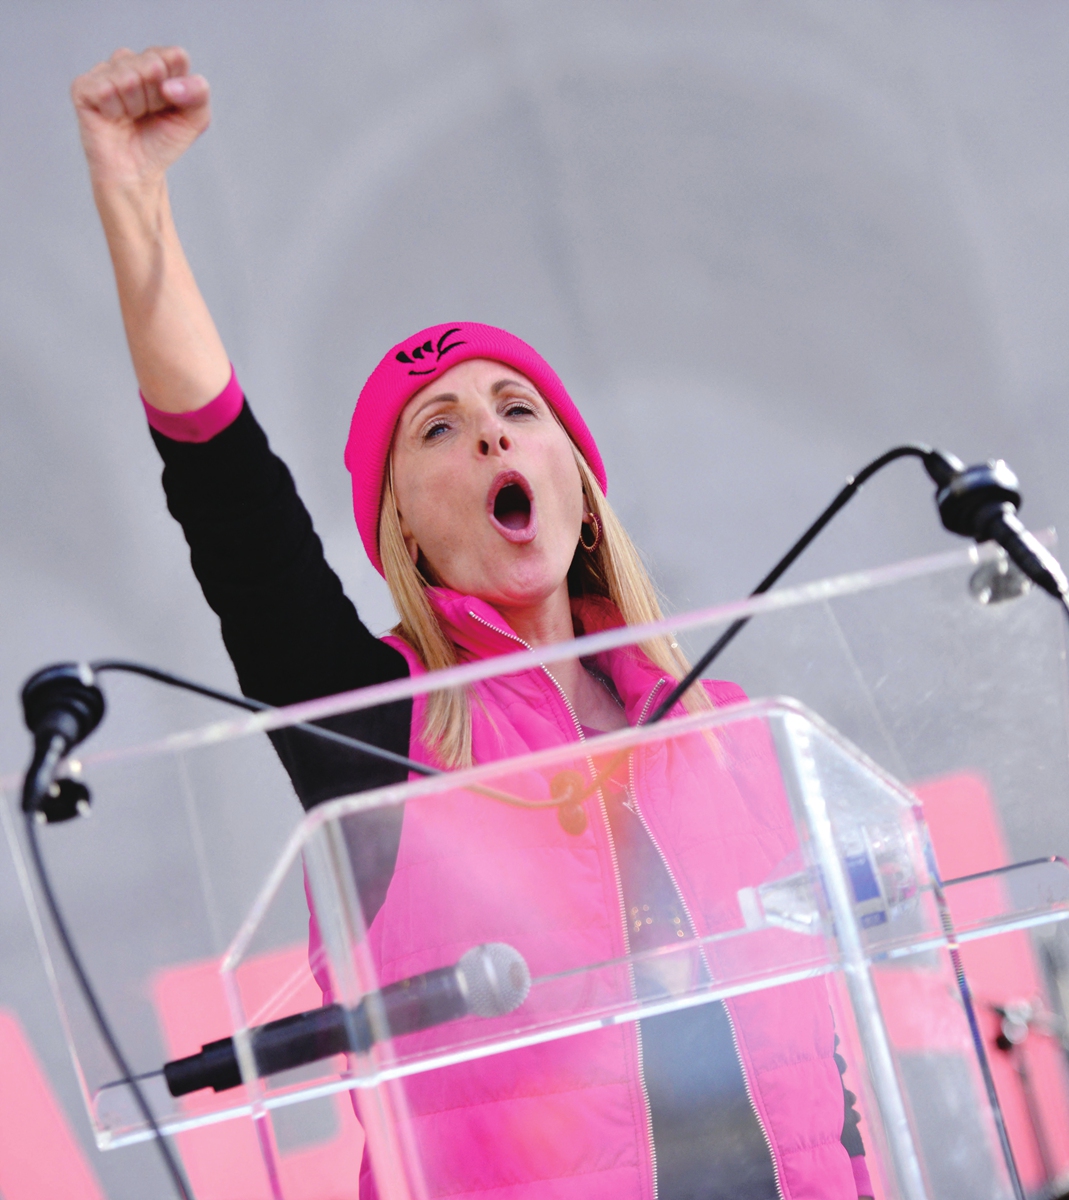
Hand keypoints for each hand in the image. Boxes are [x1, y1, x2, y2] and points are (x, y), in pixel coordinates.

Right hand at [71, 47, 209, 188]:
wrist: (137, 172)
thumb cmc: (162, 142)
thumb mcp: (194, 119)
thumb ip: (199, 93)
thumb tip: (169, 85)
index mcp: (159, 63)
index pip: (175, 57)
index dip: (178, 87)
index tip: (171, 106)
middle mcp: (130, 62)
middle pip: (153, 64)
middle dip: (157, 98)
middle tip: (149, 114)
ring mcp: (105, 72)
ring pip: (128, 76)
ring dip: (136, 106)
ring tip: (131, 118)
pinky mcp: (83, 86)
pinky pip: (105, 89)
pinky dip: (114, 110)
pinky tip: (113, 118)